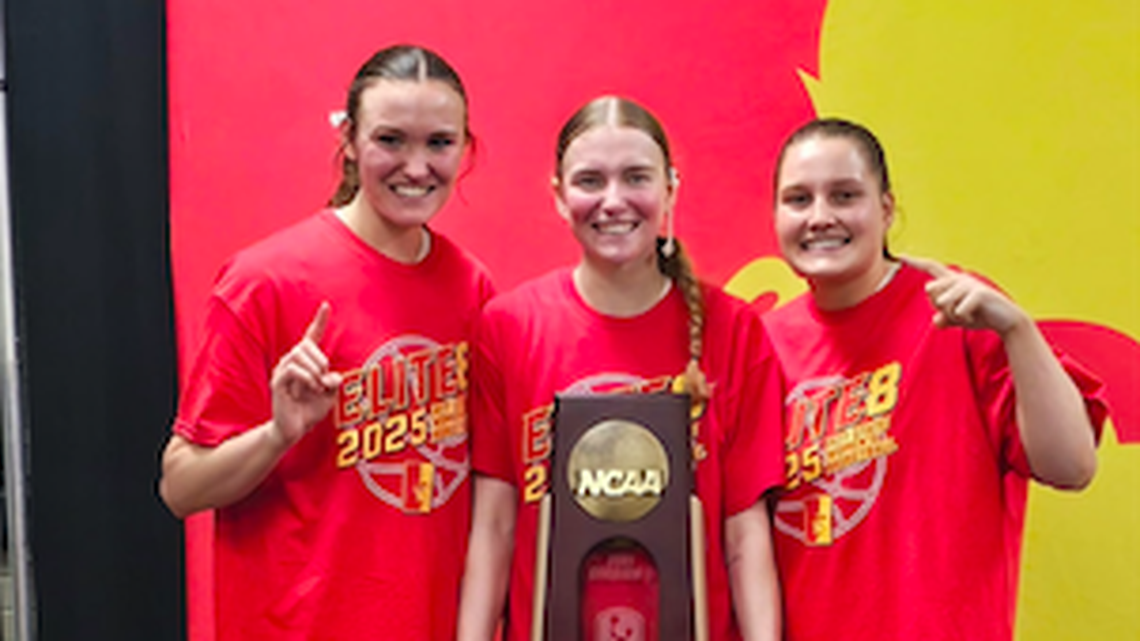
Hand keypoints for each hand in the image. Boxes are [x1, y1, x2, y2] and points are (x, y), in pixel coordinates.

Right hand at [269, 302, 342, 447]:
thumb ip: (335, 382)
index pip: (311, 335)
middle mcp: (291, 362)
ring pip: (298, 354)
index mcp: (306, 361)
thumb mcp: (330, 395)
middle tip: (324, 380)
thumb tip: (333, 376)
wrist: (295, 430)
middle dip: (320, 360)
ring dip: (314, 370)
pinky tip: (312, 389)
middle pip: (305, 345)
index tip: (326, 305)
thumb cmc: (310, 410)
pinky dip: (307, 378)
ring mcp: (282, 371)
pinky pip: (292, 370)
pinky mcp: (277, 382)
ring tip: (318, 387)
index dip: (319, 320)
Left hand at [903, 256, 1028, 335]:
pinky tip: (976, 317)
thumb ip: (945, 318)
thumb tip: (936, 322)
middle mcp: (960, 278)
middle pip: (930, 290)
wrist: (1007, 321)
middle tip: (958, 313)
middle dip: (940, 307)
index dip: (916, 261)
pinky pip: (958, 310)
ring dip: (952, 315)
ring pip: (942, 302)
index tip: (900, 255)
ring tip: (968, 315)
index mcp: (952, 281)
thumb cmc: (980, 316)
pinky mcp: (980, 292)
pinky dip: (964, 318)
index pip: (931, 267)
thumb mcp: (957, 319)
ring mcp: (970, 284)